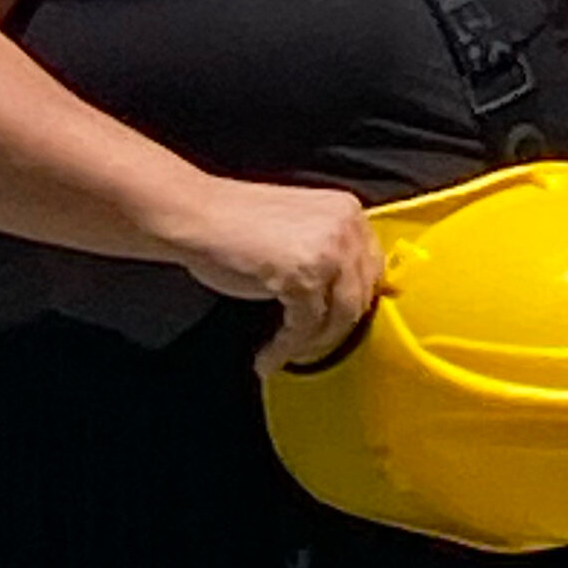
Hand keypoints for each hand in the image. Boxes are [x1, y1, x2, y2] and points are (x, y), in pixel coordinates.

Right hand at [166, 177, 384, 363]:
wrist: (195, 214)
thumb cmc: (238, 223)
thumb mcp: (301, 226)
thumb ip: (329, 251)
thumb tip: (346, 297)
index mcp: (349, 211)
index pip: (372, 269)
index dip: (354, 303)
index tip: (336, 326)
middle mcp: (347, 228)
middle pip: (360, 296)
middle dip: (336, 330)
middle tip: (312, 349)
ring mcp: (328, 252)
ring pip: (339, 317)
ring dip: (313, 344)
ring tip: (288, 355)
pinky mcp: (303, 277)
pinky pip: (306, 327)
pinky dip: (287, 348)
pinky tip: (268, 356)